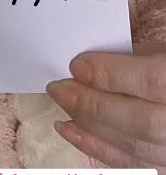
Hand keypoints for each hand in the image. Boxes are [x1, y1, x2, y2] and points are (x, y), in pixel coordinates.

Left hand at [46, 42, 165, 171]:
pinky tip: (71, 131)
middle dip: (92, 103)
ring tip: (60, 105)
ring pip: (134, 146)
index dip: (109, 74)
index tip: (77, 64)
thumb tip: (90, 65)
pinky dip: (98, 148)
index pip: (149, 81)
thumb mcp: (164, 50)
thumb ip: (134, 58)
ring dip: (89, 127)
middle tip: (58, 86)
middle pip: (138, 120)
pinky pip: (134, 165)